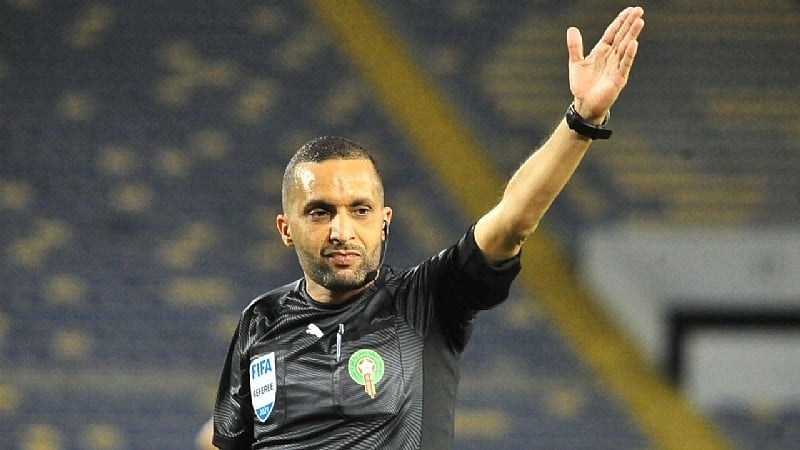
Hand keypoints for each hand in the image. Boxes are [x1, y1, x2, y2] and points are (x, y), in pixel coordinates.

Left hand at [567, 6, 644, 121]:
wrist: (584, 104)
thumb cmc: (582, 85)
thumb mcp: (575, 63)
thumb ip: (575, 47)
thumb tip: (572, 28)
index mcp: (602, 51)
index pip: (613, 32)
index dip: (620, 21)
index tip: (629, 10)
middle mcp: (611, 57)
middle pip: (622, 36)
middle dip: (630, 23)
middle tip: (639, 10)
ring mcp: (617, 67)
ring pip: (625, 47)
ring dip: (632, 35)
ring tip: (640, 22)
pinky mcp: (618, 78)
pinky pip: (624, 64)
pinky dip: (628, 54)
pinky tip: (633, 44)